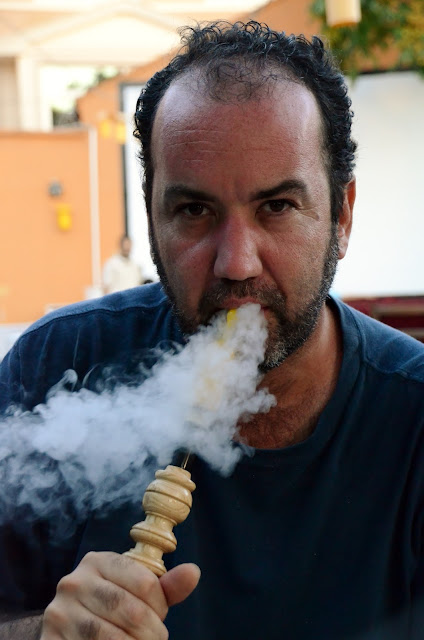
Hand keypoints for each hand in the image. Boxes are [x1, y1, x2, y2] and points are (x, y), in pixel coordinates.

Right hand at [41, 551, 199, 638]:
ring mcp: (59, 613)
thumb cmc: (110, 609)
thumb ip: (165, 587)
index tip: (161, 617)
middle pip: (131, 611)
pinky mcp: (51, 639)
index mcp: (97, 561)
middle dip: (152, 633)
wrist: (68, 631)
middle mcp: (74, 582)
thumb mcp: (136, 593)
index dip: (160, 606)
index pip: (145, 582)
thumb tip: (193, 572)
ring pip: (112, 637)